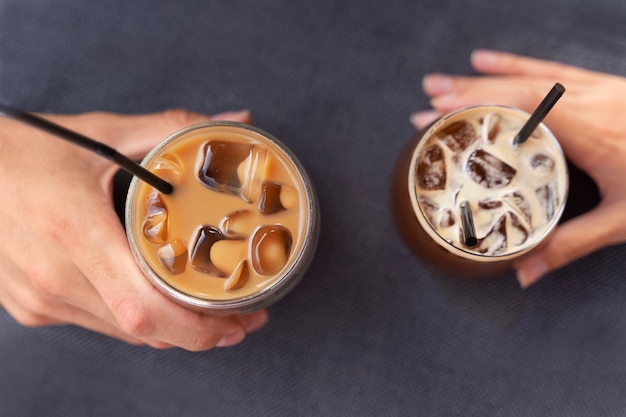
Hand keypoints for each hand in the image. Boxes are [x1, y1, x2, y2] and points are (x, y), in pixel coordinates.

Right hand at [0, 108, 268, 349]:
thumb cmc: (28, 151)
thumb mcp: (101, 134)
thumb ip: (173, 127)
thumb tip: (235, 118)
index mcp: (75, 231)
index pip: (144, 306)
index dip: (197, 326)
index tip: (237, 321)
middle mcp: (55, 277)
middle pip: (142, 329)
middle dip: (200, 333)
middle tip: (241, 321)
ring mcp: (40, 298)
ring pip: (123, 332)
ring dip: (171, 330)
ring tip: (213, 315)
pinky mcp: (34, 307)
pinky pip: (100, 324)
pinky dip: (137, 320)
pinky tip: (163, 306)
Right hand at [411, 50, 625, 287]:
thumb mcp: (622, 222)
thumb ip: (569, 245)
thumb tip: (523, 273)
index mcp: (590, 132)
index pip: (521, 111)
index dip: (477, 108)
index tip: (440, 115)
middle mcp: (588, 103)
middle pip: (514, 91)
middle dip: (463, 94)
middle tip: (424, 102)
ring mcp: (595, 89)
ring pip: (527, 76)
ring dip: (479, 77)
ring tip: (441, 81)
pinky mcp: (601, 84)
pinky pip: (550, 68)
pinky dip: (515, 62)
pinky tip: (487, 59)